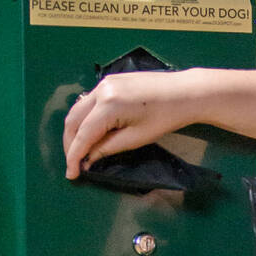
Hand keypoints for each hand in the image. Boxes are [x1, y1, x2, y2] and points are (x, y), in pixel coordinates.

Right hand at [63, 69, 197, 177]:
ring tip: (80, 150)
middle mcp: (101, 90)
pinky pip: (89, 102)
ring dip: (76, 130)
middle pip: (73, 120)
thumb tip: (88, 159)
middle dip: (70, 144)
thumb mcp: (136, 138)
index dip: (74, 156)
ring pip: (78, 110)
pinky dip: (85, 118)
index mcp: (108, 105)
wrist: (185, 92)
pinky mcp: (110, 81)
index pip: (82, 135)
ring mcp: (104, 83)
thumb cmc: (165, 117)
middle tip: (74, 163)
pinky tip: (91, 132)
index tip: (71, 174)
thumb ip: (107, 148)